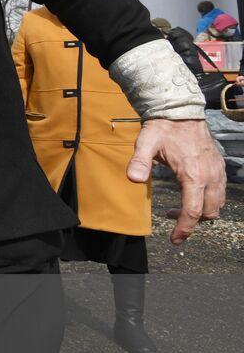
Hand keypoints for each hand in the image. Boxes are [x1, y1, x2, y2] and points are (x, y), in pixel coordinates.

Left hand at [128, 118, 225, 243]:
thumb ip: (139, 162)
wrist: (181, 112)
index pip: (193, 211)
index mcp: (193, 174)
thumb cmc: (162, 129)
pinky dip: (208, 201)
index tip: (175, 240)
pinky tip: (191, 195)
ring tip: (178, 208)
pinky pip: (220, 193)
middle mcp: (210, 176)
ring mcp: (217, 172)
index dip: (184, 229)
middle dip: (191, 222)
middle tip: (169, 218)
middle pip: (208, 212)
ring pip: (217, 205)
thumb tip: (133, 179)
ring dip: (201, 212)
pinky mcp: (219, 168)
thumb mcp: (146, 143)